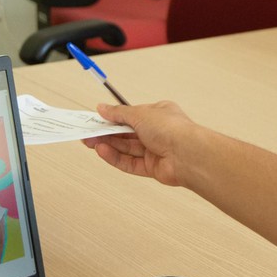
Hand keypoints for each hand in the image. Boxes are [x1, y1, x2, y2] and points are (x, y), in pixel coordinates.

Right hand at [82, 101, 197, 186]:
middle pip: (126, 133)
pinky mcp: (152, 167)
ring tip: (91, 143)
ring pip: (126, 148)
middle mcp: (157, 132)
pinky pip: (130, 163)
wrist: (188, 154)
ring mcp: (155, 150)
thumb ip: (118, 113)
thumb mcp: (139, 113)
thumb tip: (103, 108)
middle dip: (106, 133)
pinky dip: (116, 158)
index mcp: (158, 114)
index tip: (96, 119)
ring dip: (108, 145)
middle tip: (88, 134)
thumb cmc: (172, 129)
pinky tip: (103, 152)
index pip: (130, 115)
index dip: (113, 117)